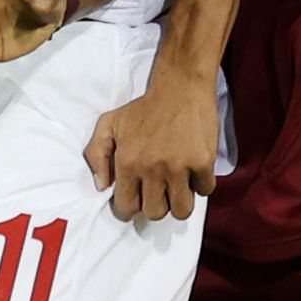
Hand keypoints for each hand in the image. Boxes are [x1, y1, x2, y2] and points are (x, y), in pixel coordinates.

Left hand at [84, 75, 217, 221]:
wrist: (180, 87)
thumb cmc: (144, 108)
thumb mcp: (109, 123)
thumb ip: (96, 154)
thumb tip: (101, 186)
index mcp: (128, 162)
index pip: (126, 207)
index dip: (130, 206)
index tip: (137, 197)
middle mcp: (152, 168)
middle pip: (154, 213)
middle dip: (156, 205)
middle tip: (158, 191)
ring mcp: (179, 166)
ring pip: (181, 210)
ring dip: (179, 202)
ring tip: (177, 188)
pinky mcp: (203, 161)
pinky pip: (205, 191)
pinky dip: (201, 184)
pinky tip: (194, 171)